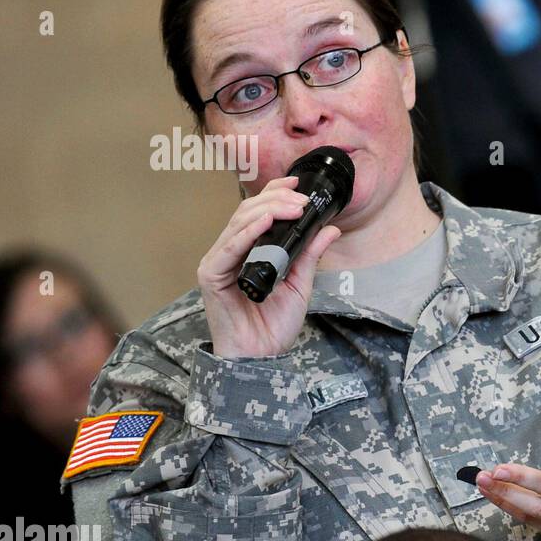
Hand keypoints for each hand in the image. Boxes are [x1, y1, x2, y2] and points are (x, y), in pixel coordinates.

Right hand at [198, 175, 340, 358]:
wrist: (262, 357)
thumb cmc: (274, 325)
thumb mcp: (300, 284)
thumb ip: (310, 254)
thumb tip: (330, 228)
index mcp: (248, 251)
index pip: (257, 212)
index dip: (274, 193)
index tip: (298, 183)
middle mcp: (230, 252)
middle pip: (248, 212)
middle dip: (276, 199)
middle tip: (302, 199)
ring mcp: (218, 262)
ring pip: (239, 223)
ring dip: (268, 211)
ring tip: (293, 207)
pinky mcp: (211, 276)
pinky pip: (229, 247)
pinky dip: (248, 233)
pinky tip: (266, 222)